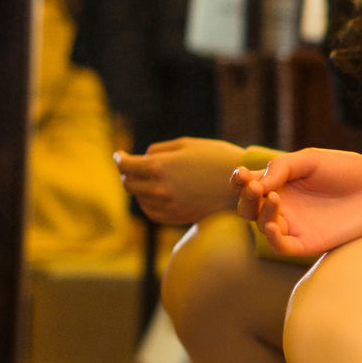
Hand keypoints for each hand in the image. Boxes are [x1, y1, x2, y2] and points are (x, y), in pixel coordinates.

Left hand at [116, 137, 247, 224]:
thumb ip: (159, 151)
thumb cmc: (216, 158)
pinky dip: (148, 202)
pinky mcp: (175, 217)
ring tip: (150, 179)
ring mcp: (167, 206)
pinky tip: (157, 194)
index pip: (126, 165)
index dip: (120, 158)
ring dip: (139, 187)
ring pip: (139, 198)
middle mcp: (159, 189)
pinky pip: (151, 212)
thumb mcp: (186, 145)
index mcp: (160, 167)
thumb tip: (142, 159)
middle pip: (128, 183)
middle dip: (129, 173)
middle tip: (134, 166)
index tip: (119, 155)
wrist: (242, 185)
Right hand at [234, 147, 361, 257]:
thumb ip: (281, 167)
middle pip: (248, 208)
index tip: (241, 174)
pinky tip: (273, 225)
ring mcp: (295, 225)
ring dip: (261, 213)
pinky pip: (282, 247)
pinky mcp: (308, 243)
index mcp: (281, 184)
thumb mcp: (311, 160)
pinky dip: (273, 239)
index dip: (239, 181)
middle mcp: (284, 206)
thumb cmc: (348, 171)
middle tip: (253, 186)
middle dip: (245, 197)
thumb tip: (255, 183)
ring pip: (262, 226)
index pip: (249, 185)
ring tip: (274, 197)